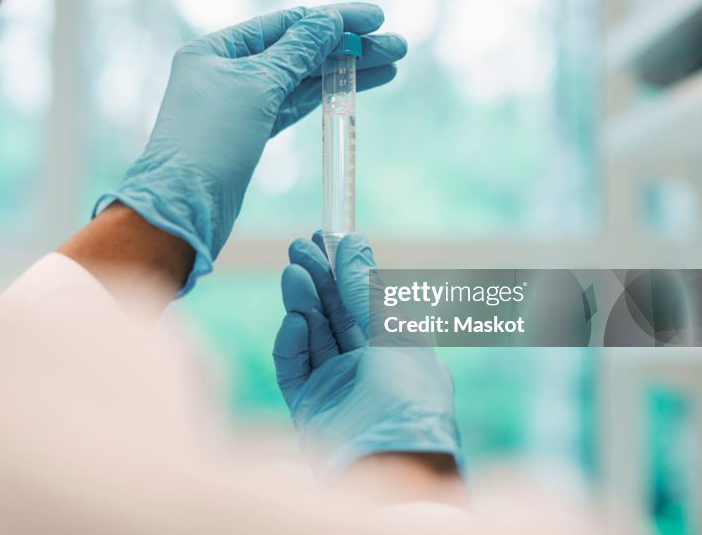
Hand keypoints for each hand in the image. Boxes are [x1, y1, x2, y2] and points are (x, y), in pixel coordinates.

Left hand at [94, 4, 406, 292]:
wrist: (183, 209)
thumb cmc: (210, 142)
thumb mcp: (257, 86)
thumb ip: (297, 50)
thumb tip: (328, 20)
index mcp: (216, 49)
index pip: (287, 23)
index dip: (334, 19)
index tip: (377, 18)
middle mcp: (226, 71)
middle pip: (299, 50)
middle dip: (348, 47)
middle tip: (397, 47)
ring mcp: (240, 103)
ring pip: (302, 79)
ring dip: (345, 71)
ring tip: (391, 64)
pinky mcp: (251, 133)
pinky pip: (295, 105)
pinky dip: (326, 96)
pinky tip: (355, 87)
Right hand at [273, 232, 461, 478]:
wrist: (393, 465)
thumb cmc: (409, 398)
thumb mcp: (393, 333)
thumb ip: (366, 290)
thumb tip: (352, 242)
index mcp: (396, 350)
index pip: (364, 302)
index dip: (344, 269)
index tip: (325, 236)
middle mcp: (365, 367)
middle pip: (335, 313)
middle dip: (318, 279)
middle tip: (298, 245)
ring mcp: (336, 387)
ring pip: (313, 335)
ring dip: (303, 302)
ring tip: (293, 272)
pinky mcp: (309, 407)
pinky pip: (294, 368)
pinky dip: (292, 342)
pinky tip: (295, 320)